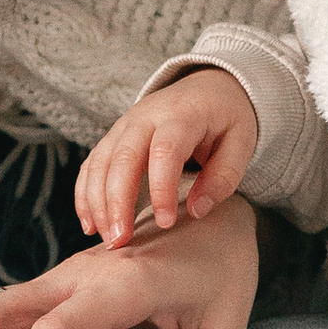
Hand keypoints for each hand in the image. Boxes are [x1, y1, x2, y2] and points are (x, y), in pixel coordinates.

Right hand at [76, 68, 259, 247]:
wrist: (207, 87)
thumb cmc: (226, 119)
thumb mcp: (241, 142)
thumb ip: (224, 176)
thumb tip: (197, 211)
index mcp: (182, 114)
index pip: (165, 150)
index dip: (161, 188)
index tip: (165, 223)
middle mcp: (146, 116)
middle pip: (123, 157)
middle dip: (117, 201)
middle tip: (121, 240)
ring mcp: (124, 125)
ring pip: (100, 162)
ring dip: (98, 203)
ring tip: (108, 240)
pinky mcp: (113, 137)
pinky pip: (91, 165)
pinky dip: (85, 195)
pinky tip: (90, 225)